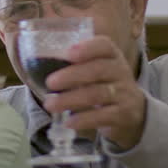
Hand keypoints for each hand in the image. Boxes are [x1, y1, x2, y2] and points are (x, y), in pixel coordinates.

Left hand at [42, 35, 146, 149]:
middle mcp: (120, 71)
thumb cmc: (105, 84)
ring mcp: (124, 93)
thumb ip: (74, 64)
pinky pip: (102, 116)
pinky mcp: (123, 114)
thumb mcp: (96, 69)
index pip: (104, 46)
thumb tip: (34, 61)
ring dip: (70, 99)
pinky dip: (84, 119)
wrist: (133, 110)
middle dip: (72, 75)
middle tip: (50, 82)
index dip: (87, 48)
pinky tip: (68, 122)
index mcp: (112, 55)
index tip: (68, 53)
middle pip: (98, 70)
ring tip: (50, 105)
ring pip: (97, 94)